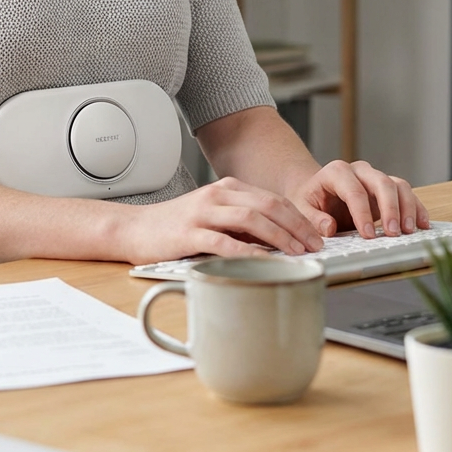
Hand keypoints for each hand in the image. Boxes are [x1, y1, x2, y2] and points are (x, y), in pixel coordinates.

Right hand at [118, 176, 324, 264]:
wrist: (134, 228)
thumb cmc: (176, 227)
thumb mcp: (213, 217)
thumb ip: (242, 225)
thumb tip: (280, 241)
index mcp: (227, 189)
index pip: (273, 199)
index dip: (300, 217)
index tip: (317, 236)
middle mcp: (217, 195)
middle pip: (268, 205)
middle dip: (297, 226)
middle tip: (315, 246)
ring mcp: (203, 213)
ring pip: (251, 218)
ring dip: (280, 236)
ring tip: (297, 253)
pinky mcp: (189, 233)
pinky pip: (224, 242)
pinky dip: (247, 252)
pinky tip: (263, 262)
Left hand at [287, 160, 429, 238]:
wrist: (315, 191)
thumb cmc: (309, 199)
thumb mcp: (302, 208)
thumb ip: (313, 218)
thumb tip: (329, 227)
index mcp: (336, 172)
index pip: (353, 190)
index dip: (362, 213)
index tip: (368, 235)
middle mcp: (359, 171)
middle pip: (381, 182)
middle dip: (390, 208)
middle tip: (393, 233)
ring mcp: (375, 179)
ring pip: (398, 185)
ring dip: (407, 208)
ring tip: (409, 231)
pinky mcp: (388, 190)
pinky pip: (406, 193)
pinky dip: (417, 208)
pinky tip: (422, 224)